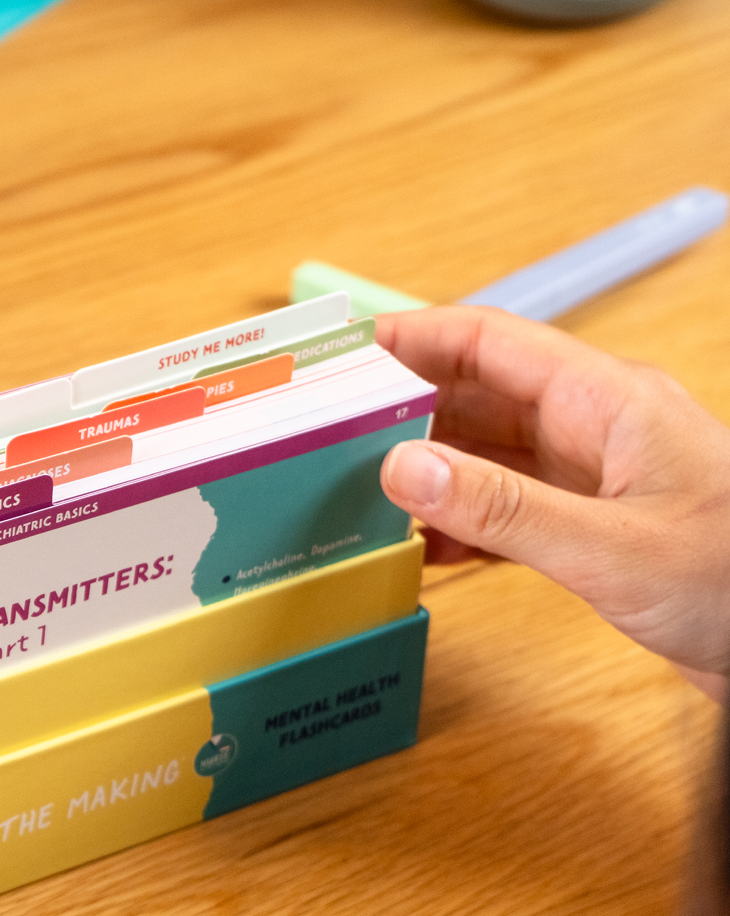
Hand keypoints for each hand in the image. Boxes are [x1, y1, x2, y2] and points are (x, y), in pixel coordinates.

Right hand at [376, 306, 729, 702]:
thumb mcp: (610, 546)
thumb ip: (502, 509)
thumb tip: (402, 467)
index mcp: (607, 401)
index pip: (491, 343)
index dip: (416, 337)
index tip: (349, 351)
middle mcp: (593, 431)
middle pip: (478, 397)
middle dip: (406, 408)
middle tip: (332, 430)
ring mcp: (590, 481)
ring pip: (485, 456)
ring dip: (428, 472)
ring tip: (360, 491)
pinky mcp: (588, 531)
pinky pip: (503, 512)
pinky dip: (459, 526)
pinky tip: (423, 550)